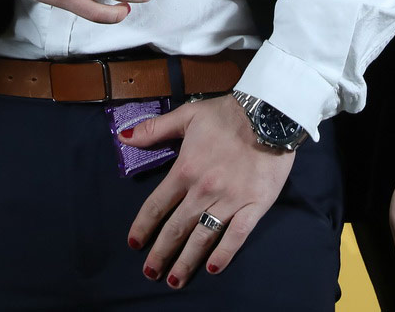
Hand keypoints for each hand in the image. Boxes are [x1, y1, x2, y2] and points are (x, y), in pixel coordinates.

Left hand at [121, 97, 296, 286]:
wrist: (271, 113)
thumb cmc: (228, 113)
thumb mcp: (188, 114)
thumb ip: (155, 129)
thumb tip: (123, 136)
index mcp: (185, 169)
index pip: (157, 204)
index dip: (144, 225)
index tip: (134, 243)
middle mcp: (204, 190)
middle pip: (177, 227)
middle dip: (161, 253)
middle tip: (150, 273)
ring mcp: (230, 200)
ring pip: (203, 237)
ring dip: (187, 261)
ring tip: (174, 280)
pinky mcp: (255, 205)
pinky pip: (237, 235)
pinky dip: (224, 253)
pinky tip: (212, 268)